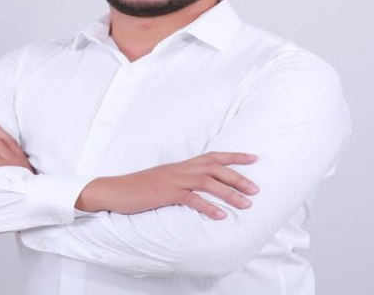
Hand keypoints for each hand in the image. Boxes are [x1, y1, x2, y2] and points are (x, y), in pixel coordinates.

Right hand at [75, 152, 258, 219]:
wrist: (115, 190)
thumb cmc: (140, 188)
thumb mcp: (165, 180)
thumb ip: (182, 181)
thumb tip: (199, 188)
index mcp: (182, 165)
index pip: (213, 156)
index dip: (234, 156)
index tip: (254, 158)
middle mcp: (181, 169)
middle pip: (216, 168)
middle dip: (239, 177)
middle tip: (257, 189)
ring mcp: (174, 180)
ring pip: (208, 182)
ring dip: (230, 193)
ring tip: (247, 204)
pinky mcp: (167, 193)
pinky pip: (192, 199)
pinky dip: (208, 207)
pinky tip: (220, 216)